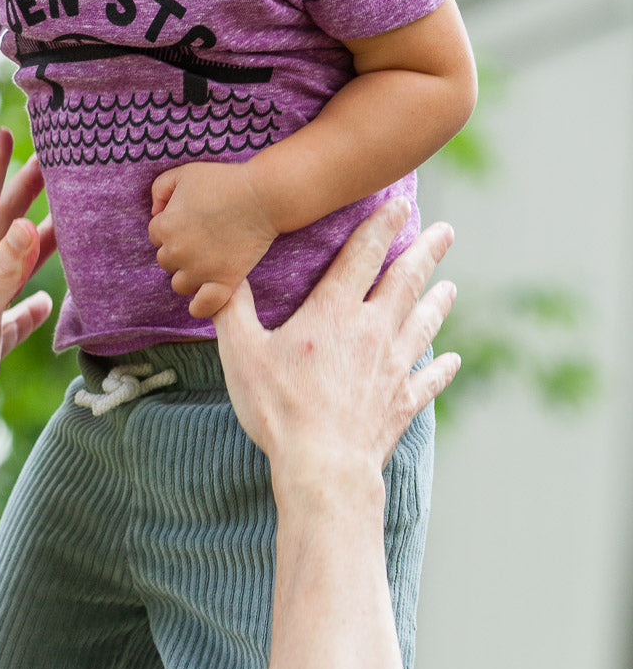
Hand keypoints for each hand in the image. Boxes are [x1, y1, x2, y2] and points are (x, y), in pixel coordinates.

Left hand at [0, 130, 54, 469]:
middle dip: (25, 194)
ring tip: (65, 223)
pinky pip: (15, 319)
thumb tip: (28, 222)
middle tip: (53, 162)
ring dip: (37, 246)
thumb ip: (2, 271)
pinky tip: (48, 302)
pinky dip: (33, 307)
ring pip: (13, 270)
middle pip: (2, 229)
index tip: (7, 132)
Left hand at [148, 161, 275, 318]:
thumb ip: (160, 189)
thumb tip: (156, 212)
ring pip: (180, 284)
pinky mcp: (223, 283)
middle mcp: (177, 252)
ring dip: (188, 275)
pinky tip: (204, 296)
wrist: (262, 196)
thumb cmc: (224, 181)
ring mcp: (200, 271)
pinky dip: (200, 306)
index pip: (155, 234)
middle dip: (179, 250)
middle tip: (203, 237)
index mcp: (165, 227)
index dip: (172, 226)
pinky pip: (201, 307)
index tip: (191, 220)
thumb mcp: (184, 173)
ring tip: (207, 261)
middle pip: (166, 260)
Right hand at [213, 198, 458, 494]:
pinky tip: (450, 360)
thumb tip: (217, 277)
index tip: (400, 202)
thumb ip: (232, 309)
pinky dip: (441, 368)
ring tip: (450, 287)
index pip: (362, 255)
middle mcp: (372, 331)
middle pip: (406, 281)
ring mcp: (393, 367)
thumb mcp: (240, 353)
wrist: (323, 465)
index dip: (382, 224)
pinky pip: (428, 379)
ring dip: (438, 303)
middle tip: (446, 231)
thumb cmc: (278, 408)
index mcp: (333, 312)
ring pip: (422, 324)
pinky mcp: (402, 402)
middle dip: (427, 252)